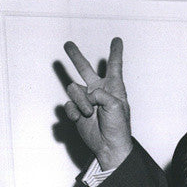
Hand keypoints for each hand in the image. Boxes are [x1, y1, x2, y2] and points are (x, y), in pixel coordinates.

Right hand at [63, 37, 132, 170]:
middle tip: (67, 44)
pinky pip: (68, 105)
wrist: (109, 147)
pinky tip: (80, 118)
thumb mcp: (116, 106)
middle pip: (85, 69)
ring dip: (80, 102)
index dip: (115, 53)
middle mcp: (99, 91)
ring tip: (89, 113)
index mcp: (113, 88)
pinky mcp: (77, 111)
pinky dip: (73, 111)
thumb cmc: (118, 128)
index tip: (117, 40)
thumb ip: (101, 94)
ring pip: (73, 89)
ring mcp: (86, 100)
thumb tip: (86, 94)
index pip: (114, 66)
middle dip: (76, 57)